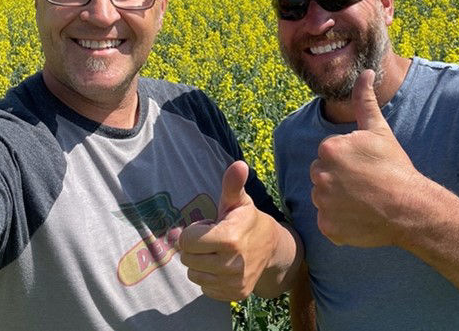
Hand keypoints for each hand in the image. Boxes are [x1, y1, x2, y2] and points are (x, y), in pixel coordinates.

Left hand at [178, 161, 276, 300]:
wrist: (272, 248)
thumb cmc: (247, 220)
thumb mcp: (239, 200)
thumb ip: (232, 184)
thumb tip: (239, 164)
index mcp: (228, 238)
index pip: (186, 241)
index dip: (194, 231)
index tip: (211, 226)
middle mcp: (231, 264)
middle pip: (187, 259)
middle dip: (196, 247)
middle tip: (214, 240)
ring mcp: (233, 282)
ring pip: (194, 274)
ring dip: (201, 263)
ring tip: (219, 252)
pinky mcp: (234, 295)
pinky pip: (204, 288)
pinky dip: (209, 278)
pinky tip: (223, 267)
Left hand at [309, 69, 425, 246]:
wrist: (410, 207)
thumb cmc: (395, 166)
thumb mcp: (379, 130)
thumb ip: (364, 100)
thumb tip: (365, 71)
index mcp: (329, 148)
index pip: (328, 153)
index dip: (348, 160)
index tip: (366, 166)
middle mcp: (319, 174)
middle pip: (322, 174)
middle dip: (339, 178)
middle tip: (365, 183)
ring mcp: (322, 203)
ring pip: (323, 198)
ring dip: (338, 200)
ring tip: (364, 200)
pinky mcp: (327, 227)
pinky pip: (327, 221)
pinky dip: (340, 222)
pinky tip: (360, 216)